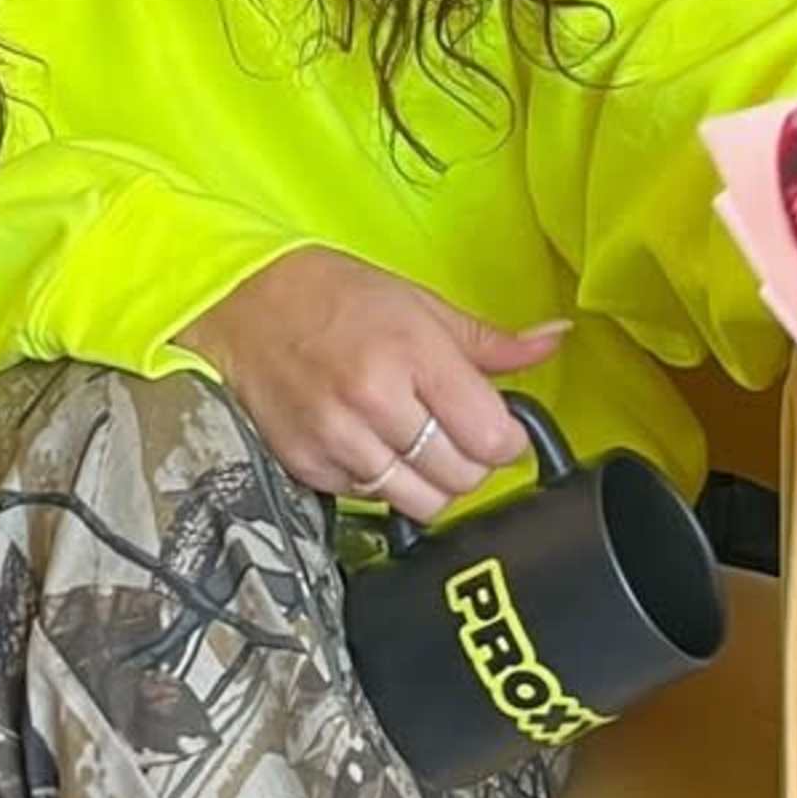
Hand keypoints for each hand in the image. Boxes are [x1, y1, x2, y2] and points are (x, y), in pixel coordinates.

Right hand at [182, 249, 565, 522]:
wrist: (242, 302)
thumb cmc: (334, 296)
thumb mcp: (420, 304)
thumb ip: (491, 341)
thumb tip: (554, 340)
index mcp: (414, 353)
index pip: (492, 437)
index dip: (506, 440)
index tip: (498, 429)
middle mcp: (376, 401)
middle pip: (461, 477)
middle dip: (471, 463)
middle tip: (456, 436)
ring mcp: (338, 439)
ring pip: (419, 501)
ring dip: (430, 482)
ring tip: (418, 448)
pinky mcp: (307, 465)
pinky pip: (370, 500)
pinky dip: (381, 484)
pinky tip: (374, 447)